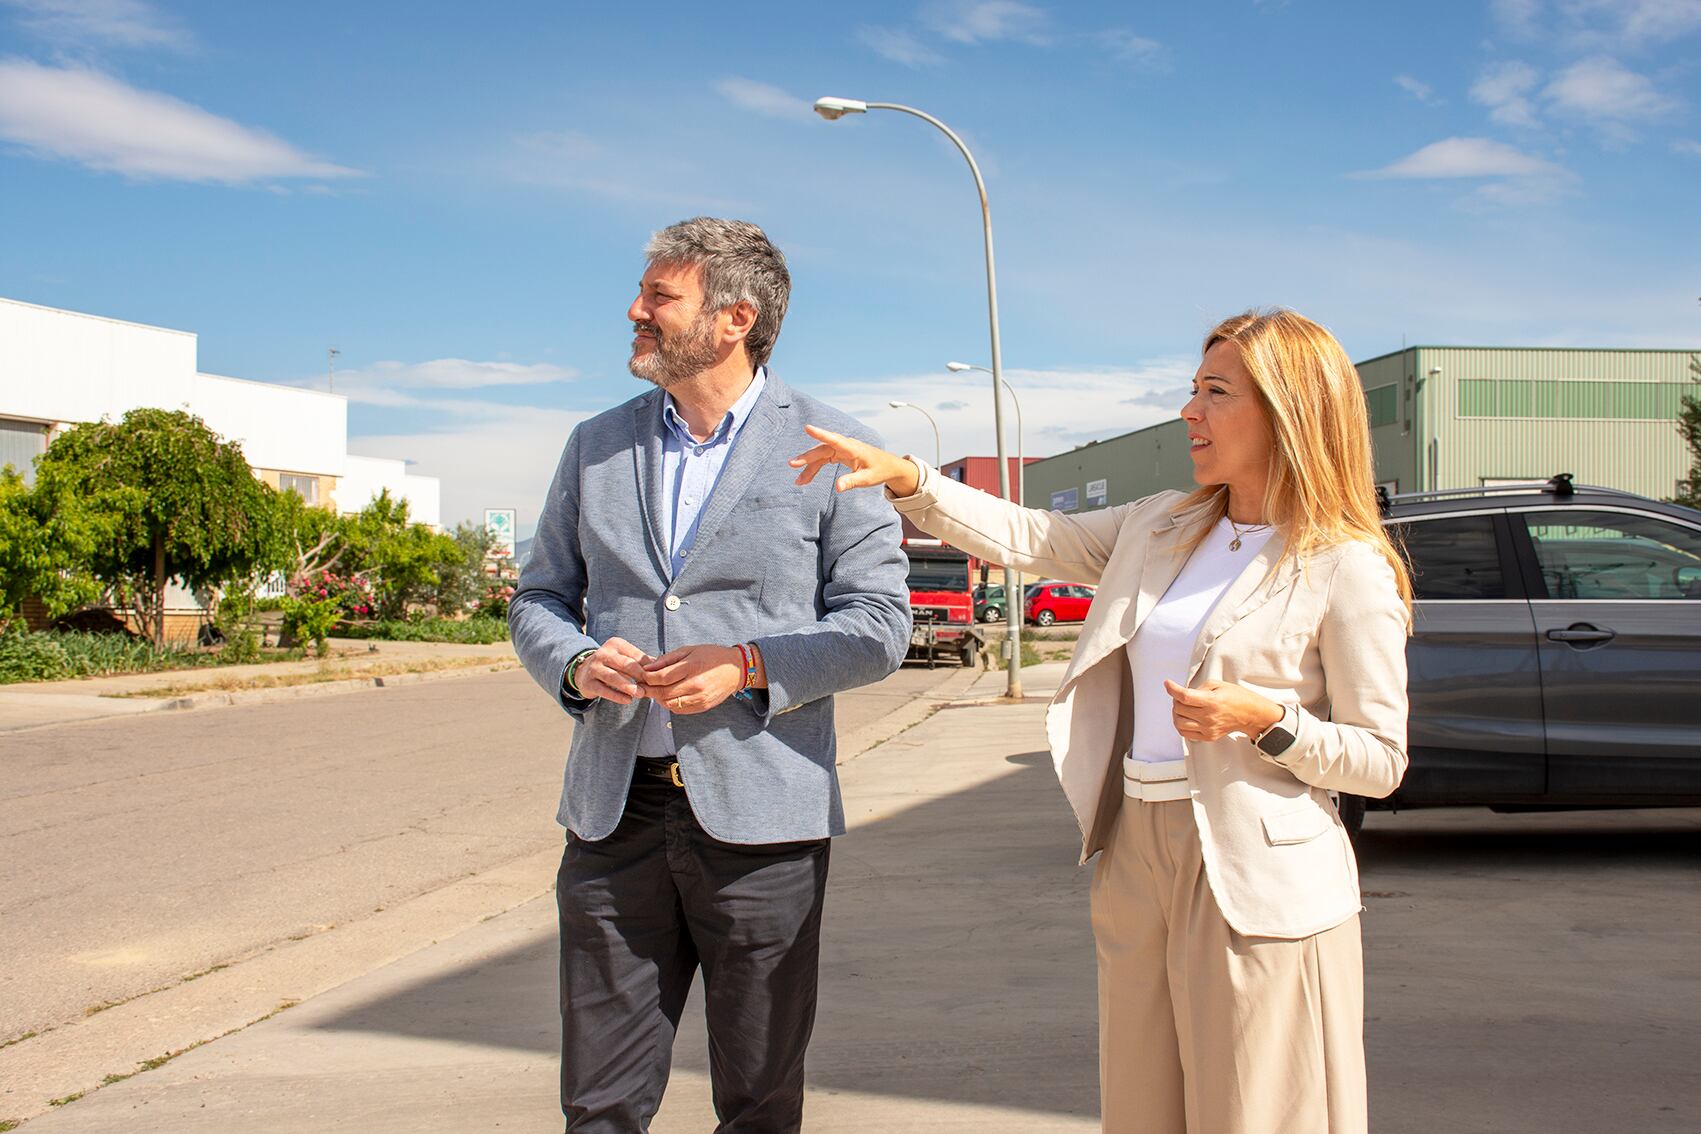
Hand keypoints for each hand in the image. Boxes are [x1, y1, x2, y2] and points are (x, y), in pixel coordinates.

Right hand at [573, 637, 652, 704]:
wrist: (584, 672)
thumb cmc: (612, 665)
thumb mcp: (625, 658)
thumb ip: (641, 662)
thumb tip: (663, 667)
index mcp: (615, 644)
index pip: (634, 655)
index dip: (647, 666)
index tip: (658, 676)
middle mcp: (603, 653)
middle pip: (624, 664)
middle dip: (639, 675)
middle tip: (650, 685)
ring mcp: (594, 668)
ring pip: (613, 677)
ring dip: (628, 686)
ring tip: (640, 694)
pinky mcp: (588, 682)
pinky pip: (604, 690)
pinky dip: (616, 696)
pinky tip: (628, 700)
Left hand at [641, 643, 750, 714]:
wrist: (736, 669)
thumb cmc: (712, 656)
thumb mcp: (689, 650)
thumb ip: (667, 659)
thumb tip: (648, 668)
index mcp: (692, 667)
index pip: (662, 678)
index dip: (648, 678)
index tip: (641, 676)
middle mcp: (696, 685)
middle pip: (664, 693)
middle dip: (649, 690)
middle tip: (642, 686)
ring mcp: (700, 698)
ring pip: (670, 704)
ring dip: (658, 698)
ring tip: (655, 690)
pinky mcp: (703, 706)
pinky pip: (679, 709)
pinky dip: (670, 704)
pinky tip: (669, 695)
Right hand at [790, 426, 920, 496]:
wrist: (887, 466)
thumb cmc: (879, 470)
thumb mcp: (868, 479)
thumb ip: (852, 482)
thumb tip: (837, 487)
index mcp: (853, 449)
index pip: (834, 440)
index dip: (821, 433)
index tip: (808, 428)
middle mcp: (844, 446)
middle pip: (822, 450)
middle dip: (807, 457)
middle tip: (792, 464)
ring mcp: (840, 449)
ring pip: (820, 456)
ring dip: (809, 467)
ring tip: (798, 481)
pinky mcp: (838, 454)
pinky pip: (823, 460)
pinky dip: (814, 469)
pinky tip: (805, 478)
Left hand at [1163, 679, 1282, 742]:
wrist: (1250, 715)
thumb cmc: (1236, 697)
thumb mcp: (1218, 684)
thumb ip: (1199, 688)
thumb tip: (1182, 693)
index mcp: (1212, 701)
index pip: (1185, 697)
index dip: (1173, 689)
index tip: (1168, 684)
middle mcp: (1209, 717)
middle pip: (1179, 709)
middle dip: (1176, 700)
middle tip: (1181, 696)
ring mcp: (1208, 729)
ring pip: (1179, 723)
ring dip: (1176, 713)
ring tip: (1183, 707)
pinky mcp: (1208, 737)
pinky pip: (1185, 733)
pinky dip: (1181, 724)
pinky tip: (1186, 717)